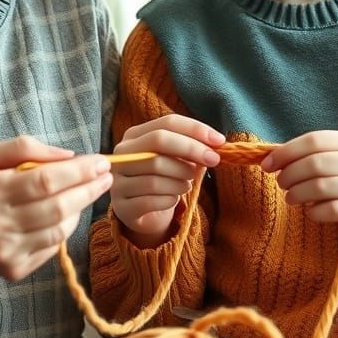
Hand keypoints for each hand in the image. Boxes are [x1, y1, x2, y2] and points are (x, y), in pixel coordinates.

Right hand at [0, 136, 112, 323]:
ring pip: (60, 230)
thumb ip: (22, 148)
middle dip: (89, 188)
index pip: (45, 181)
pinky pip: (51, 248)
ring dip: (81, 208)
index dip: (79, 171)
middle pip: (58, 207)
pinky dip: (65, 228)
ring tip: (90, 190)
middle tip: (107, 174)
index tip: (101, 160)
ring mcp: (7, 252)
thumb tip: (67, 155)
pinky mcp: (12, 270)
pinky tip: (68, 212)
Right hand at [109, 115, 223, 246]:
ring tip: (186, 184)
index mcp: (134, 136)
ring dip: (182, 181)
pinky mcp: (122, 206)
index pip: (166, 123)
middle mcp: (122, 155)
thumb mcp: (177, 159)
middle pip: (158, 141)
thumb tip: (215, 143)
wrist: (146, 213)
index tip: (219, 141)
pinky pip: (152, 200)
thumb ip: (192, 147)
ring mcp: (118, 181)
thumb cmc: (165, 179)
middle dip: (191, 149)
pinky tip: (173, 199)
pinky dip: (170, 200)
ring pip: (157, 175)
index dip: (195, 129)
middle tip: (213, 161)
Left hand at [261, 130, 337, 245]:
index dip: (285, 152)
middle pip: (314, 164)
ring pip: (320, 187)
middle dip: (289, 175)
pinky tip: (310, 211)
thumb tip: (272, 158)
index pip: (312, 141)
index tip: (266, 164)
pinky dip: (314, 211)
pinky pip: (332, 210)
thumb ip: (314, 154)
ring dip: (297, 194)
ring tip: (290, 198)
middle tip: (280, 183)